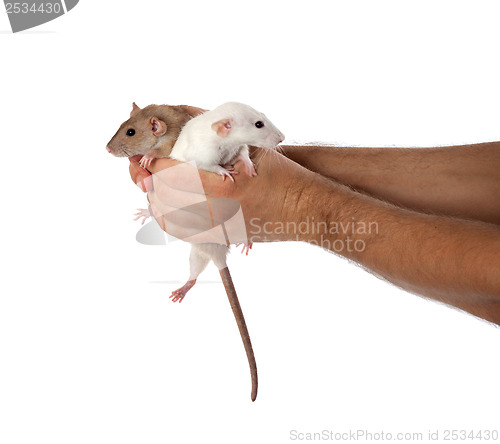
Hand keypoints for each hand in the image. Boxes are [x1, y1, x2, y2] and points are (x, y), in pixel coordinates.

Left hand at [129, 146, 315, 243]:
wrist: (307, 210)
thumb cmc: (284, 178)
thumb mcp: (254, 151)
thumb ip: (222, 137)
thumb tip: (192, 114)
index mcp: (219, 187)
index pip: (171, 175)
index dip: (151, 166)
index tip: (142, 159)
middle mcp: (214, 212)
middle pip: (165, 199)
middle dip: (148, 184)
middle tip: (140, 173)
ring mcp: (218, 230)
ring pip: (171, 221)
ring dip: (156, 203)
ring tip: (150, 189)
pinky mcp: (223, 239)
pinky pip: (186, 235)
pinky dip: (170, 222)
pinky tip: (166, 213)